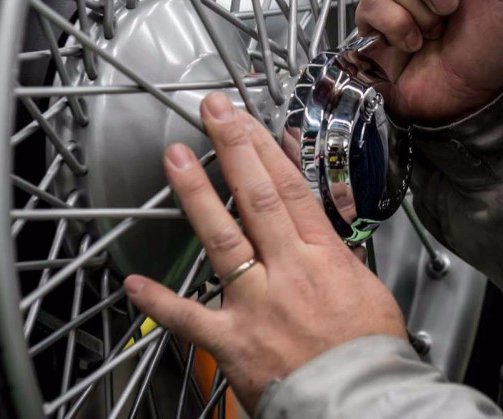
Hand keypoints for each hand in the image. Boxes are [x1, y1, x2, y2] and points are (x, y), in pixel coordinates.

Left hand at [124, 93, 405, 411]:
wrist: (359, 401)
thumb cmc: (369, 353)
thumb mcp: (368, 291)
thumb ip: (338, 261)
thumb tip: (325, 242)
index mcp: (322, 256)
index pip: (289, 188)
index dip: (264, 147)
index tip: (245, 119)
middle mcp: (286, 270)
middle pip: (256, 197)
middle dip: (232, 148)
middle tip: (211, 112)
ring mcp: (256, 302)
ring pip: (222, 238)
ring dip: (196, 195)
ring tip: (177, 158)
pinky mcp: (233, 340)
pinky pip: (189, 317)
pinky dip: (159, 301)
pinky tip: (133, 282)